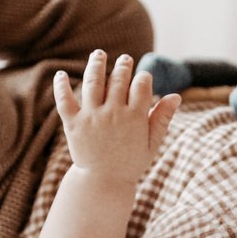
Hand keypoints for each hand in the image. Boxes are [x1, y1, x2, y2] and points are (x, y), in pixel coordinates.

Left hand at [53, 50, 181, 184]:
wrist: (103, 182)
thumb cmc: (130, 162)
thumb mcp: (151, 144)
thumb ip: (162, 119)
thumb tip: (176, 96)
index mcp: (135, 118)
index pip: (141, 85)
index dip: (143, 77)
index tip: (143, 77)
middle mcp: (113, 114)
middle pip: (118, 79)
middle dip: (123, 65)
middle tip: (124, 60)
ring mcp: (91, 118)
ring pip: (92, 82)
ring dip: (96, 64)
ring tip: (98, 55)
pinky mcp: (73, 124)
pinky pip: (64, 100)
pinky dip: (61, 86)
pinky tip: (61, 74)